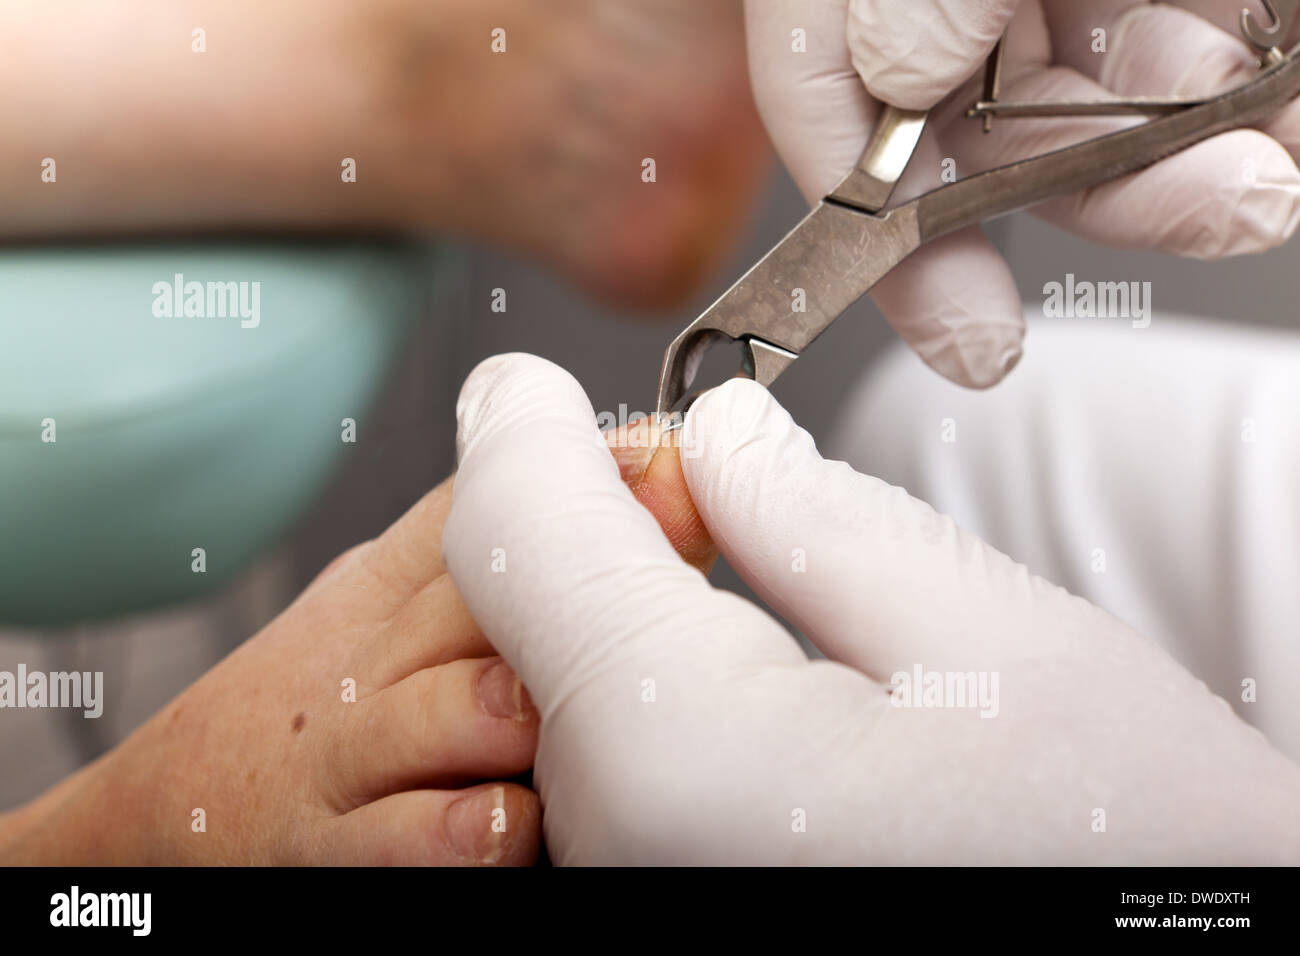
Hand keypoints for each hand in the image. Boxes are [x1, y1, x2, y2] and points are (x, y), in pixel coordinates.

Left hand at [443, 353, 1299, 862]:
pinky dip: (651, 693)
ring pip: (562, 688)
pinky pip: (606, 767)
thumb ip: (820, 519)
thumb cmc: (1127, 853)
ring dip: (630, 607)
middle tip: (721, 480)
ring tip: (774, 598)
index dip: (522, 437)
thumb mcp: (997, 643)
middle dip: (600, 518)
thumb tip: (718, 441)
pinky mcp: (655, 894)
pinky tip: (757, 687)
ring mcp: (626, 883)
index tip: (533, 391)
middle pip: (530, 614)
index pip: (518, 540)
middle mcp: (615, 843)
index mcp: (680, 748)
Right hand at [745, 0, 1299, 386]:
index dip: (900, 261)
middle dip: (1117, 194)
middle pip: (995, 139)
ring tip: (1280, 159)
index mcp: (843, 2)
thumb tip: (905, 75)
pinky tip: (1284, 105)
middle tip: (1228, 206)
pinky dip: (1246, 80)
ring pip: (1105, 98)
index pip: (835, 137)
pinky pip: (1180, 35)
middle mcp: (933, 6)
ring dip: (1199, 149)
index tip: (978, 348)